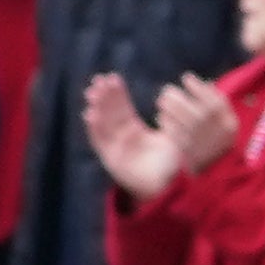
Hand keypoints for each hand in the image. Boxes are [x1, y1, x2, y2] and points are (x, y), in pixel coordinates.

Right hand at [81, 70, 186, 204]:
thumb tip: (169, 97)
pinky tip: (90, 115)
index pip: (122, 108)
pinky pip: (99, 142)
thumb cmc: (173, 163)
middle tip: (99, 79)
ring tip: (92, 93)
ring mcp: (114, 148)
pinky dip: (94, 129)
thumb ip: (170, 119)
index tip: (112, 77)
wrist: (169, 187)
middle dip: (104, 96)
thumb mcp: (173, 136)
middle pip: (110, 113)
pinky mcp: (109, 159)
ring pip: (102, 124)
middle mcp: (121, 137)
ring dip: (96, 108)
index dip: (117, 94)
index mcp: (134, 131)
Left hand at [152, 71, 247, 173]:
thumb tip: (202, 82)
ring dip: (173, 110)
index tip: (185, 77)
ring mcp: (207, 147)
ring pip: (189, 124)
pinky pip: (179, 138)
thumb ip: (215, 106)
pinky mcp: (193, 157)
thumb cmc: (215, 145)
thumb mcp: (222, 126)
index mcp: (231, 125)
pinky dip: (169, 125)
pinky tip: (160, 118)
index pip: (218, 102)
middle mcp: (221, 136)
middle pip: (201, 112)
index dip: (200, 88)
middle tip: (166, 90)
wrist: (213, 176)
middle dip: (182, 98)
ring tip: (160, 101)